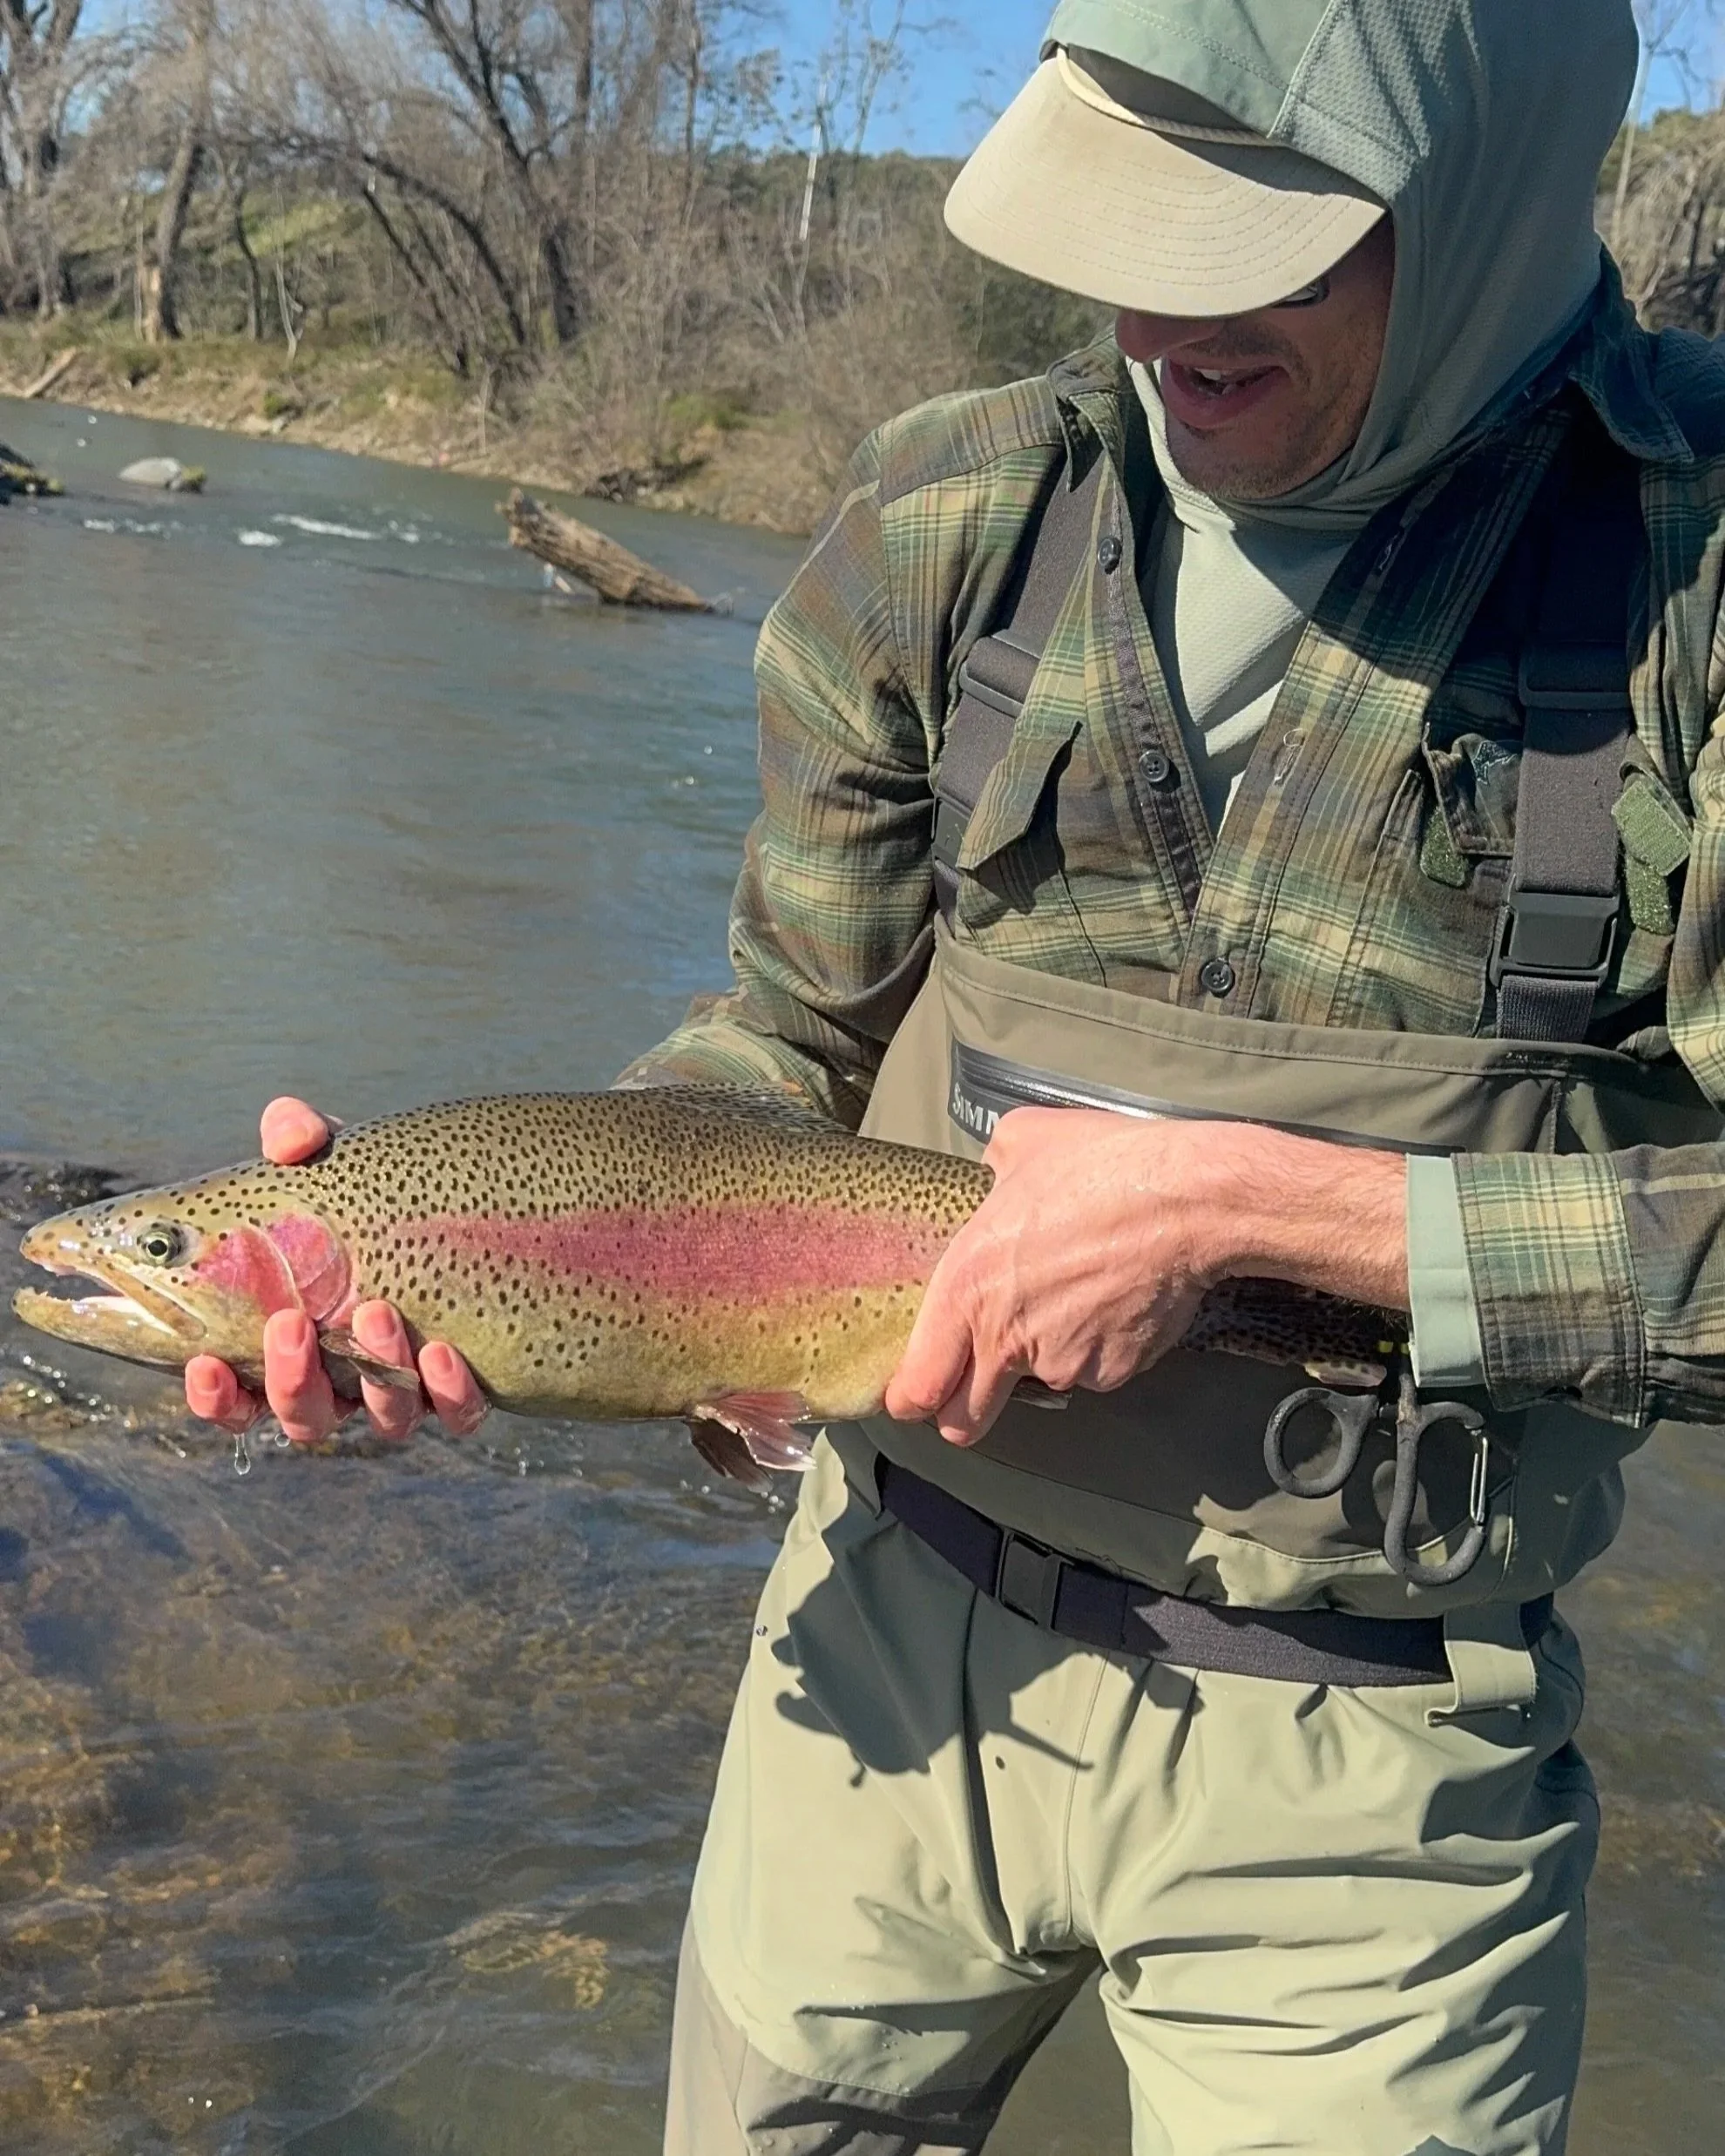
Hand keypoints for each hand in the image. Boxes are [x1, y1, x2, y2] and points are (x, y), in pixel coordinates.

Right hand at [183, 1096, 488, 1444]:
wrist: (462, 1211)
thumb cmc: (370, 1196)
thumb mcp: (333, 1163)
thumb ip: (299, 1140)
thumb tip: (289, 1136)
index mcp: (294, 1346)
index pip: (238, 1398)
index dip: (216, 1397)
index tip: (204, 1364)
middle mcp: (345, 1383)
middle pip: (304, 1417)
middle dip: (292, 1379)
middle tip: (292, 1321)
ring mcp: (404, 1392)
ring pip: (378, 1419)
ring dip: (374, 1376)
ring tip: (376, 1311)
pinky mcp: (463, 1391)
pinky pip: (456, 1414)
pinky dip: (449, 1394)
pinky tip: (444, 1352)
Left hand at [883, 1107, 1407, 1447]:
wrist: (1189, 1199)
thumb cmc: (1104, 1165)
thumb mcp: (1022, 1141)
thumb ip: (993, 1169)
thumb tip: (996, 1171)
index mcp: (966, 1287)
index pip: (916, 1387)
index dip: (912, 1396)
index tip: (918, 1393)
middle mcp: (1006, 1338)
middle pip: (965, 1421)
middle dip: (967, 1409)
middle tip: (982, 1378)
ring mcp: (1063, 1363)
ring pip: (1042, 1381)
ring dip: (1050, 1353)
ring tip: (1079, 1292)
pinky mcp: (1114, 1372)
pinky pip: (1096, 1369)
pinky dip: (1101, 1346)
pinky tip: (1116, 1297)